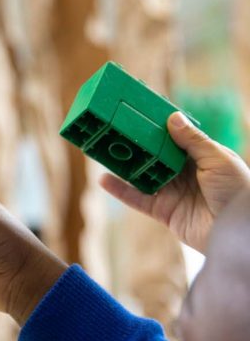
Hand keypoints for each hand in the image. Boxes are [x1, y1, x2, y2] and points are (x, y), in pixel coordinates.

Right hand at [100, 111, 249, 253]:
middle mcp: (183, 172)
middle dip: (137, 144)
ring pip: (142, 175)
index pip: (174, 138)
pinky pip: (137, 198)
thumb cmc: (235, 189)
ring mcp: (170, 191)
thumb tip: (172, 118)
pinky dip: (120, 190)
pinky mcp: (161, 210)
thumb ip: (193, 141)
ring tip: (105, 150)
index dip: (158, 127)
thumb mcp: (217, 158)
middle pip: (154, 155)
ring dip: (124, 165)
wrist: (232, 227)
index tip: (141, 114)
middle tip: (116, 130)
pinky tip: (105, 179)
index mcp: (199, 155)